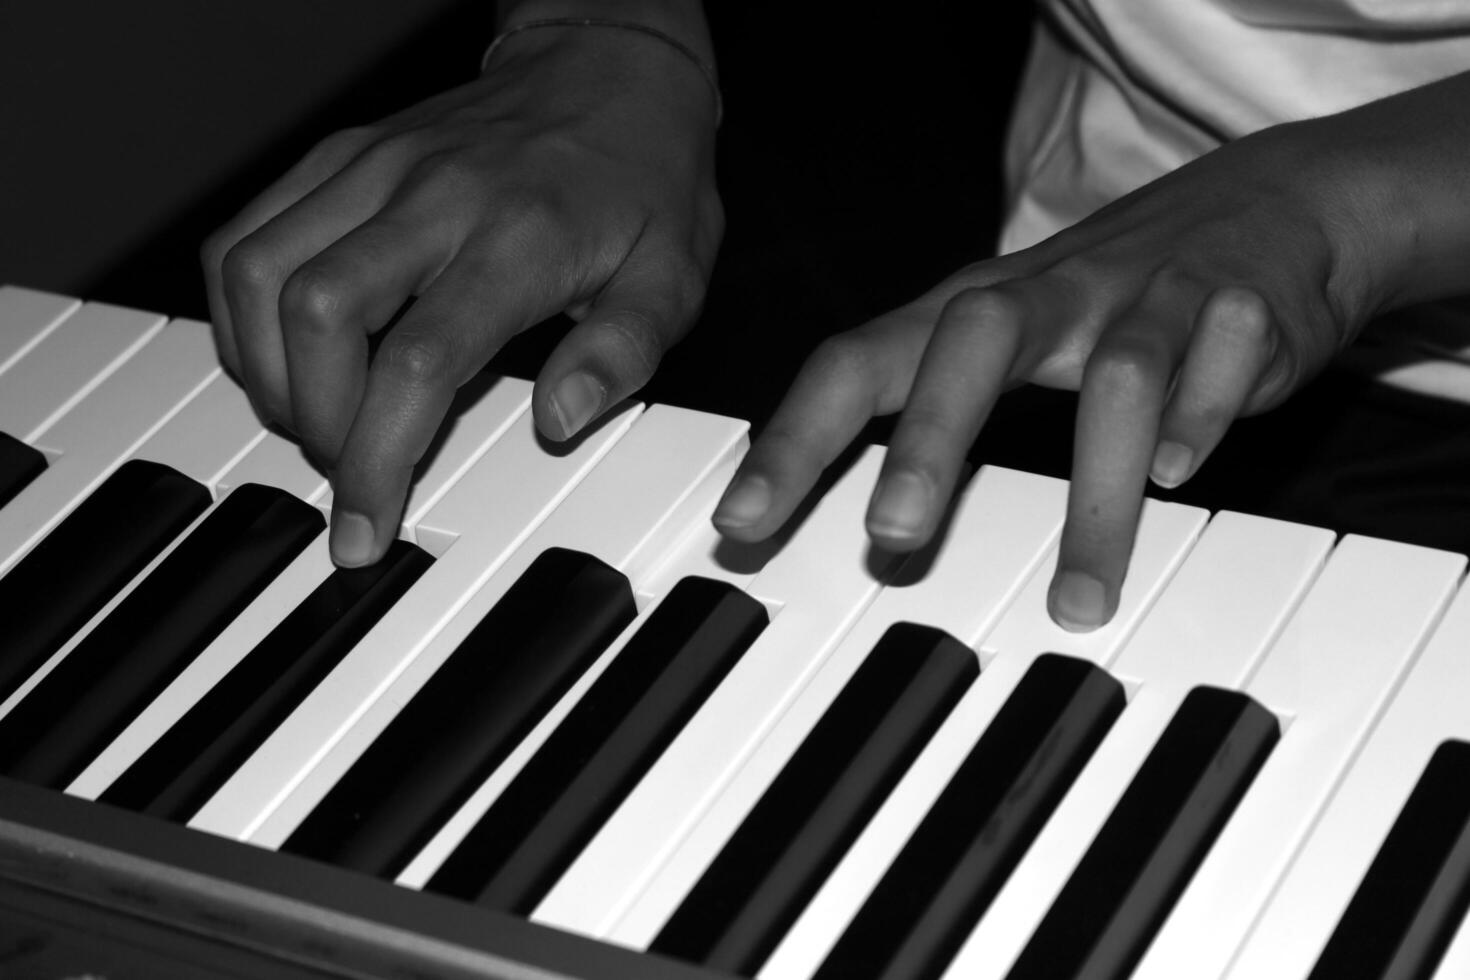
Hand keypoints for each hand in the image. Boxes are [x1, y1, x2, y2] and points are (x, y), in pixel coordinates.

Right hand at [202, 22, 720, 566]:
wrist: (611, 64)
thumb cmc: (643, 180)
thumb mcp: (671, 276)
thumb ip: (620, 353)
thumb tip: (557, 422)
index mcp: (517, 240)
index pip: (420, 364)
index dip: (377, 460)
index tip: (364, 530)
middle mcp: (431, 198)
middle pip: (315, 316)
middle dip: (314, 422)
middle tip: (349, 469)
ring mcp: (374, 167)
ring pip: (257, 269)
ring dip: (264, 369)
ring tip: (313, 417)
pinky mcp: (341, 152)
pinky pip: (247, 230)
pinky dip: (240, 309)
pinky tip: (279, 354)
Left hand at [712, 118, 1394, 629]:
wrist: (1277, 204)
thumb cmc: (1109, 298)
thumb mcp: (1010, 343)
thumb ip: (937, 417)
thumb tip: (862, 524)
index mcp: (971, 311)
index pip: (859, 363)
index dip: (793, 440)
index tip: (739, 527)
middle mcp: (1047, 295)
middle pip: (971, 343)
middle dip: (927, 440)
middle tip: (891, 536)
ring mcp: (1144, 297)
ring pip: (1115, 382)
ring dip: (1095, 497)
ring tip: (1078, 603)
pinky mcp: (1238, 308)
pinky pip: (1217, 361)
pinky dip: (1201, 418)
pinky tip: (1183, 473)